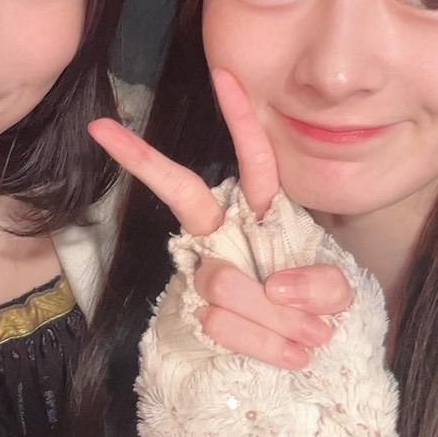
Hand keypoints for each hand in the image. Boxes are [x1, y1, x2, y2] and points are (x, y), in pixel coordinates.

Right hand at [89, 67, 350, 369]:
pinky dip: (267, 343)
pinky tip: (294, 353)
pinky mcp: (196, 312)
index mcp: (261, 214)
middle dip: (143, 158)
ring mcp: (205, 271)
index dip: (240, 118)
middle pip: (183, 191)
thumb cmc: (315, 313)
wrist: (301, 362)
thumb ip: (323, 285)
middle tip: (99, 125)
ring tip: (311, 337)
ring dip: (274, 317)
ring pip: (223, 280)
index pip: (254, 158)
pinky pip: (224, 323)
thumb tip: (276, 287)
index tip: (223, 74)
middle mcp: (222, 234)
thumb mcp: (338, 294)